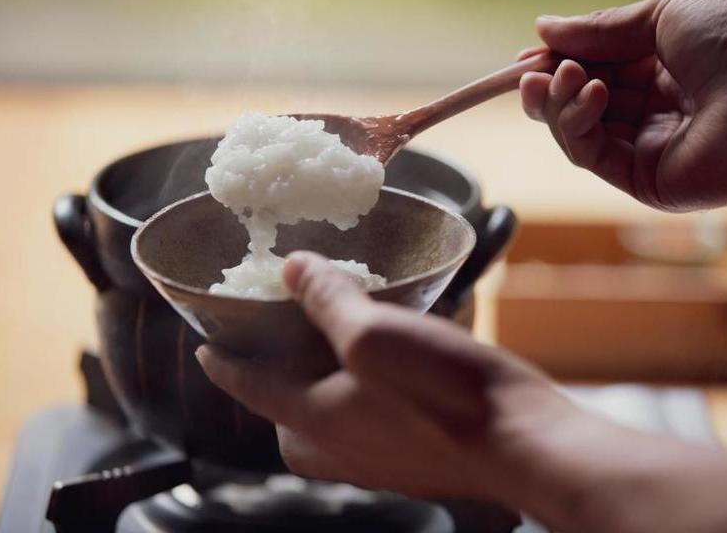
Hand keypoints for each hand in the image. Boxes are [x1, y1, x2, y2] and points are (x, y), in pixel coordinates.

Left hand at [196, 251, 726, 532]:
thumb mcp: (374, 333)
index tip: (204, 347)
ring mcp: (375, 457)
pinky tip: (386, 361)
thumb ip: (327, 301)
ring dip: (316, 381)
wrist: (521, 442)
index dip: (223, 362)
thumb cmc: (444, 392)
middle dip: (270, 378)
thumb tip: (294, 270)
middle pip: (283, 410)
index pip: (250, 387)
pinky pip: (364, 419)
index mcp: (314, 420)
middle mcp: (337, 447)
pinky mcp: (410, 454)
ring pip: (325, 416)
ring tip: (330, 341)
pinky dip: (357, 389)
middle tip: (276, 339)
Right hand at [520, 0, 726, 210]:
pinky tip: (589, 94)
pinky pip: (590, 154)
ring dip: (558, 102)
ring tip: (566, 77)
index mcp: (661, 69)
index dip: (558, 61)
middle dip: (549, 84)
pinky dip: (576, 124)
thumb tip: (543, 27)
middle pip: (577, 102)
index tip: (527, 54)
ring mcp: (645, 148)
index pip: (593, 69)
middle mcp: (651, 110)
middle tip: (533, 71)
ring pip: (576, 130)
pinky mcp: (642, 180)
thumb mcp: (663, 13)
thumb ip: (600, 27)